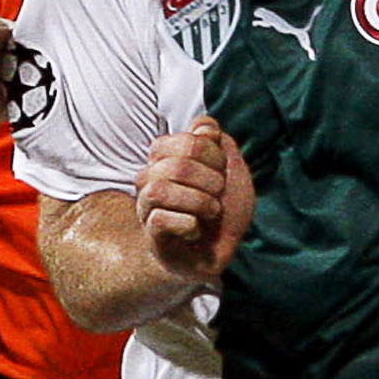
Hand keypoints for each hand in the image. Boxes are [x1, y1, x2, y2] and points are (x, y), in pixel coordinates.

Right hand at [136, 117, 254, 283]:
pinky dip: (188, 224)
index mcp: (167, 157)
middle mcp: (151, 178)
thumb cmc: (221, 208)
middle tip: (219, 194)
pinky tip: (197, 230)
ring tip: (212, 212)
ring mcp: (148, 207)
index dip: (212, 153)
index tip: (222, 170)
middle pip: (175, 165)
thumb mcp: (230, 170)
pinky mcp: (152, 236)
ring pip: (159, 190)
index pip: (187, 140)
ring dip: (198, 202)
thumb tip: (204, 127)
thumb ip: (218, 142)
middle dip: (210, 180)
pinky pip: (159, 220)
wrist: (216, 251)